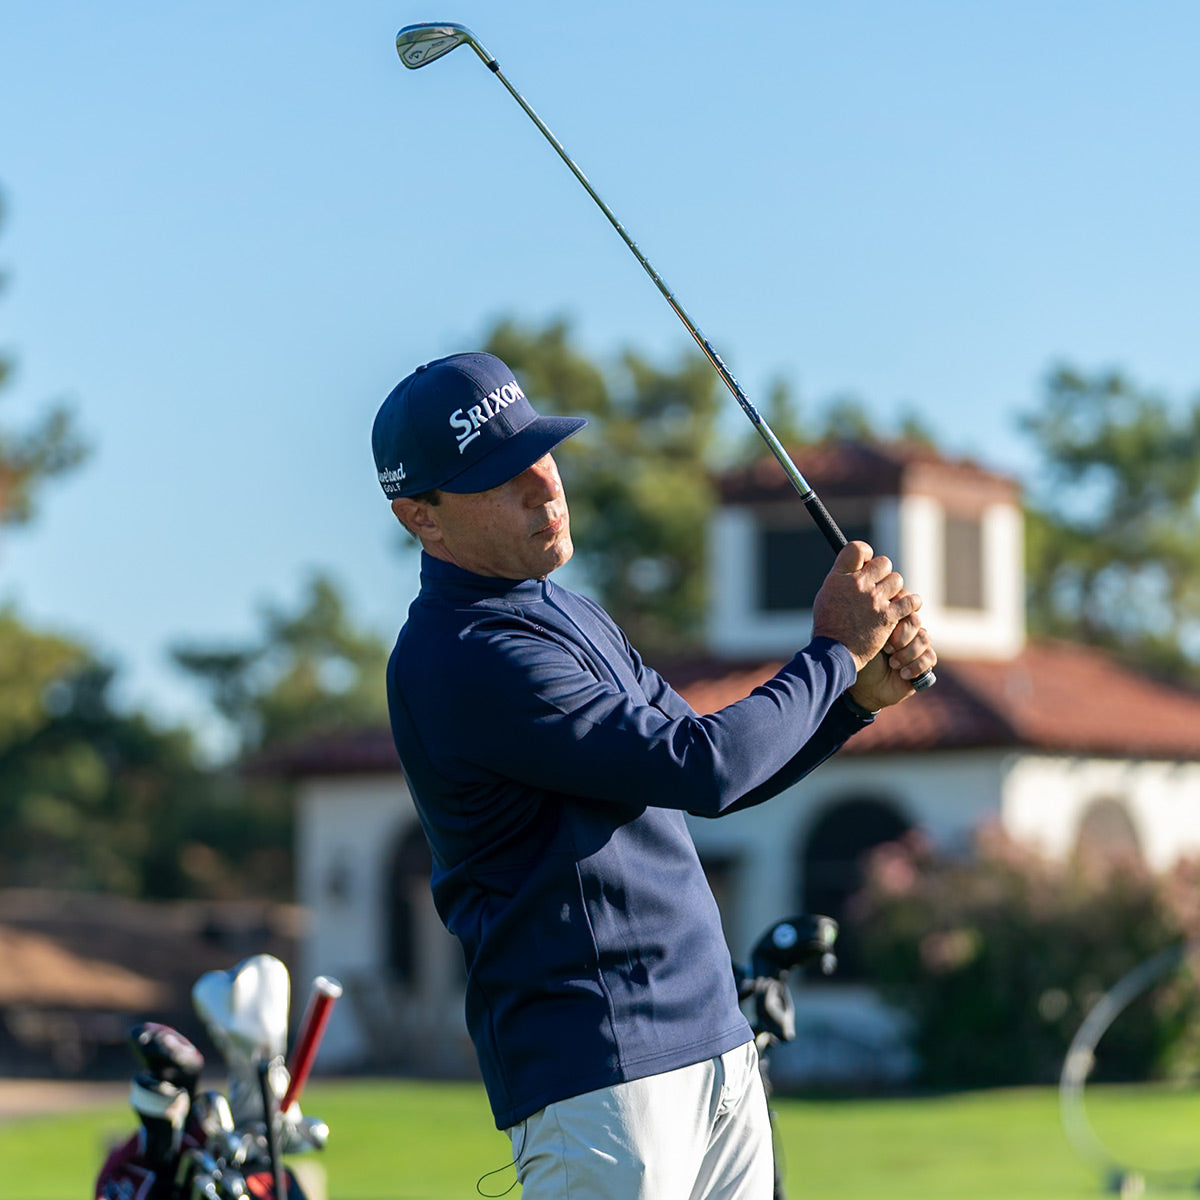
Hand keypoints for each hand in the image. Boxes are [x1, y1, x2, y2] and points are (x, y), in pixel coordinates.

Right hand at [811, 541, 920, 670]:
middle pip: (883, 563)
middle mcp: (858, 585)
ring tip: (887, 600)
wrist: (834, 652)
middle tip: (877, 585)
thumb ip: (842, 577)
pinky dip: (910, 603)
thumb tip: (858, 566)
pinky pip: (910, 601)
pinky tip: (905, 606)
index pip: (857, 548)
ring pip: (897, 580)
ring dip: (893, 589)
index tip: (866, 563)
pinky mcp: (888, 617)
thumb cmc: (828, 624)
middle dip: (882, 573)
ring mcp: (874, 600)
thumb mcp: (827, 594)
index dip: (865, 553)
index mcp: (839, 577)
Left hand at [847, 602, 937, 710]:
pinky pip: (930, 657)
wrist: (864, 688)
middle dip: (901, 636)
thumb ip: (878, 620)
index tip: (885, 628)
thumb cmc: (860, 660)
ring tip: (892, 664)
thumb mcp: (866, 638)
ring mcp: (916, 645)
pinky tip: (902, 674)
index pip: (905, 603)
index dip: (898, 615)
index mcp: (892, 619)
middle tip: (886, 649)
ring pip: (924, 638)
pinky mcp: (924, 662)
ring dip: (907, 653)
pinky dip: (916, 666)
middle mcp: (906, 630)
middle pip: (915, 620)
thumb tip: (888, 604)